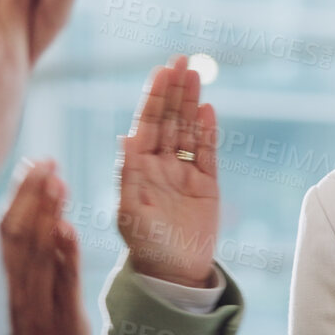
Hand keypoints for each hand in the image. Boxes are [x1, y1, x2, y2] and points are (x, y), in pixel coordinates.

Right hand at [0, 160, 92, 334]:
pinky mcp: (62, 322)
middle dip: (33, 196)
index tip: (33, 162)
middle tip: (49, 161)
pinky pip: (62, 284)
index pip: (4, 229)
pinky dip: (64, 255)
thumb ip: (15, 255)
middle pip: (19, 235)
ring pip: (39, 254)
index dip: (19, 194)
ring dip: (48, 215)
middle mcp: (10, 291)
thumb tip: (22, 206)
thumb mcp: (11, 296)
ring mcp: (34, 306)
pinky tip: (68, 228)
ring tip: (60, 182)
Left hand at [117, 56, 219, 287]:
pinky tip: (208, 109)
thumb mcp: (129, 212)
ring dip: (192, 101)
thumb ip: (128, 175)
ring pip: (189, 129)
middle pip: (170, 119)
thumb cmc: (144, 247)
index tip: (162, 71)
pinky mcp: (207, 185)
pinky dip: (209, 130)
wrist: (173, 275)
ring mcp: (185, 172)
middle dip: (174, 90)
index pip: (148, 123)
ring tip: (196, 73)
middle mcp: (161, 164)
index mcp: (139, 167)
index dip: (155, 97)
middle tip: (181, 59)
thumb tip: (125, 137)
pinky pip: (208, 151)